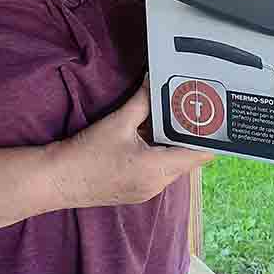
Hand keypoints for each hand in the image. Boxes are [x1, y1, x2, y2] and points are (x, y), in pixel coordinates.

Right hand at [44, 79, 214, 207]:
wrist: (57, 180)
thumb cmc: (86, 153)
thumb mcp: (118, 122)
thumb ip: (143, 100)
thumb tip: (155, 79)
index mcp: (157, 168)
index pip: (199, 156)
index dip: (210, 139)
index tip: (216, 122)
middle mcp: (157, 185)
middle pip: (188, 161)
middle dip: (191, 139)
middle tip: (195, 115)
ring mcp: (147, 192)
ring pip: (174, 168)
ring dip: (175, 148)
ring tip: (174, 123)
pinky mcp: (137, 193)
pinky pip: (160, 174)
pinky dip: (162, 158)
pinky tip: (153, 140)